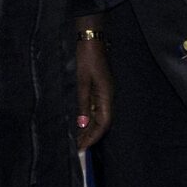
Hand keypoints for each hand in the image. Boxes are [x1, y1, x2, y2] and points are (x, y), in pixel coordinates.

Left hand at [74, 18, 112, 150]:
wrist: (92, 39)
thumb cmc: (87, 58)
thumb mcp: (82, 81)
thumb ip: (83, 103)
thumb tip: (82, 124)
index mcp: (107, 95)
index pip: (104, 123)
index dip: (94, 136)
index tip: (83, 147)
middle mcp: (108, 96)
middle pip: (102, 122)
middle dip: (91, 135)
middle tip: (78, 147)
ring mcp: (105, 92)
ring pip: (99, 116)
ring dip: (89, 128)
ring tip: (78, 139)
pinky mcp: (99, 88)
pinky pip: (96, 107)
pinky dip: (88, 117)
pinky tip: (81, 123)